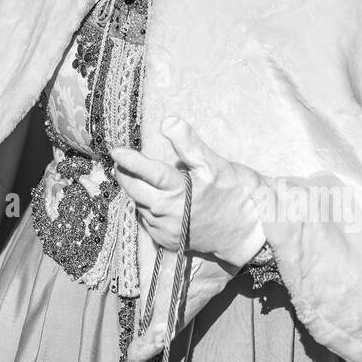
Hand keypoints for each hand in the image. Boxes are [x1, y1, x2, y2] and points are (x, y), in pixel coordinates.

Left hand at [112, 116, 265, 266]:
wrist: (245, 229)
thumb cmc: (232, 192)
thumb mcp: (213, 163)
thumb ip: (188, 143)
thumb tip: (167, 121)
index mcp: (180, 190)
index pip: (148, 172)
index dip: (130, 160)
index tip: (115, 150)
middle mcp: (169, 212)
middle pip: (134, 190)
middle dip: (124, 173)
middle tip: (120, 160)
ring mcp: (166, 228)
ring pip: (139, 205)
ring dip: (136, 190)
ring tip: (137, 176)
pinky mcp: (166, 240)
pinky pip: (147, 220)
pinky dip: (146, 207)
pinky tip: (153, 198)